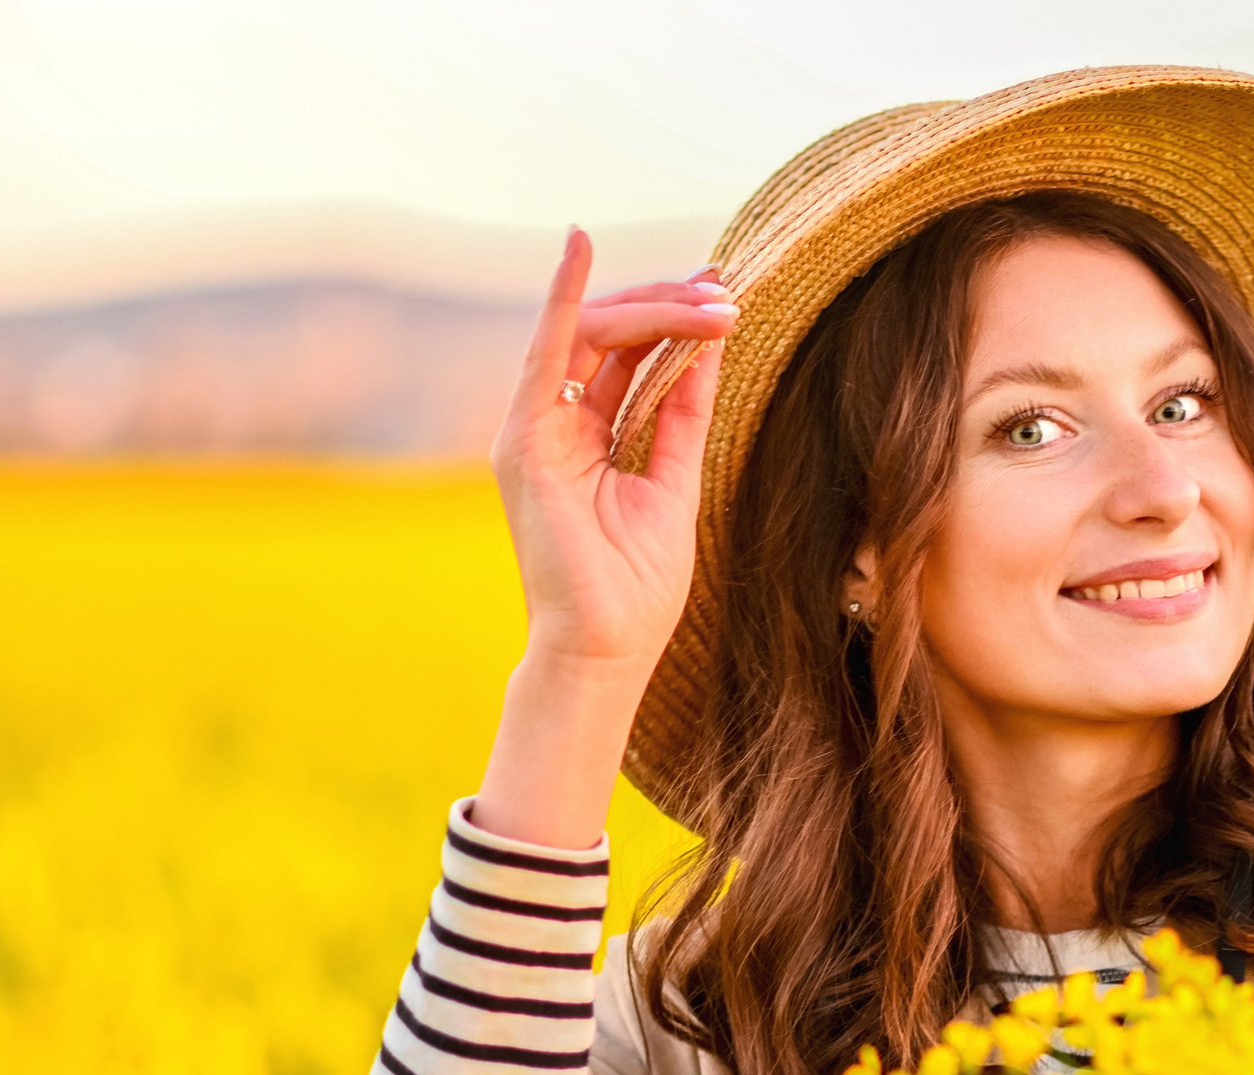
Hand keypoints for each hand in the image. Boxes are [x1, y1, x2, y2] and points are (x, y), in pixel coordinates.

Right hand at [489, 230, 735, 673]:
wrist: (604, 650)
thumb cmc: (635, 587)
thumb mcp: (673, 482)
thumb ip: (681, 415)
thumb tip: (706, 348)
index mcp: (584, 439)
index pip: (624, 357)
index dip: (672, 320)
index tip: (725, 297)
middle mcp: (552, 426)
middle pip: (609, 336)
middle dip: (671, 308)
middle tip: (728, 298)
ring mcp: (533, 431)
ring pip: (590, 335)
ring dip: (654, 308)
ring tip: (714, 303)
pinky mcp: (524, 442)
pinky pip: (544, 352)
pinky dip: (563, 296)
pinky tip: (578, 244)